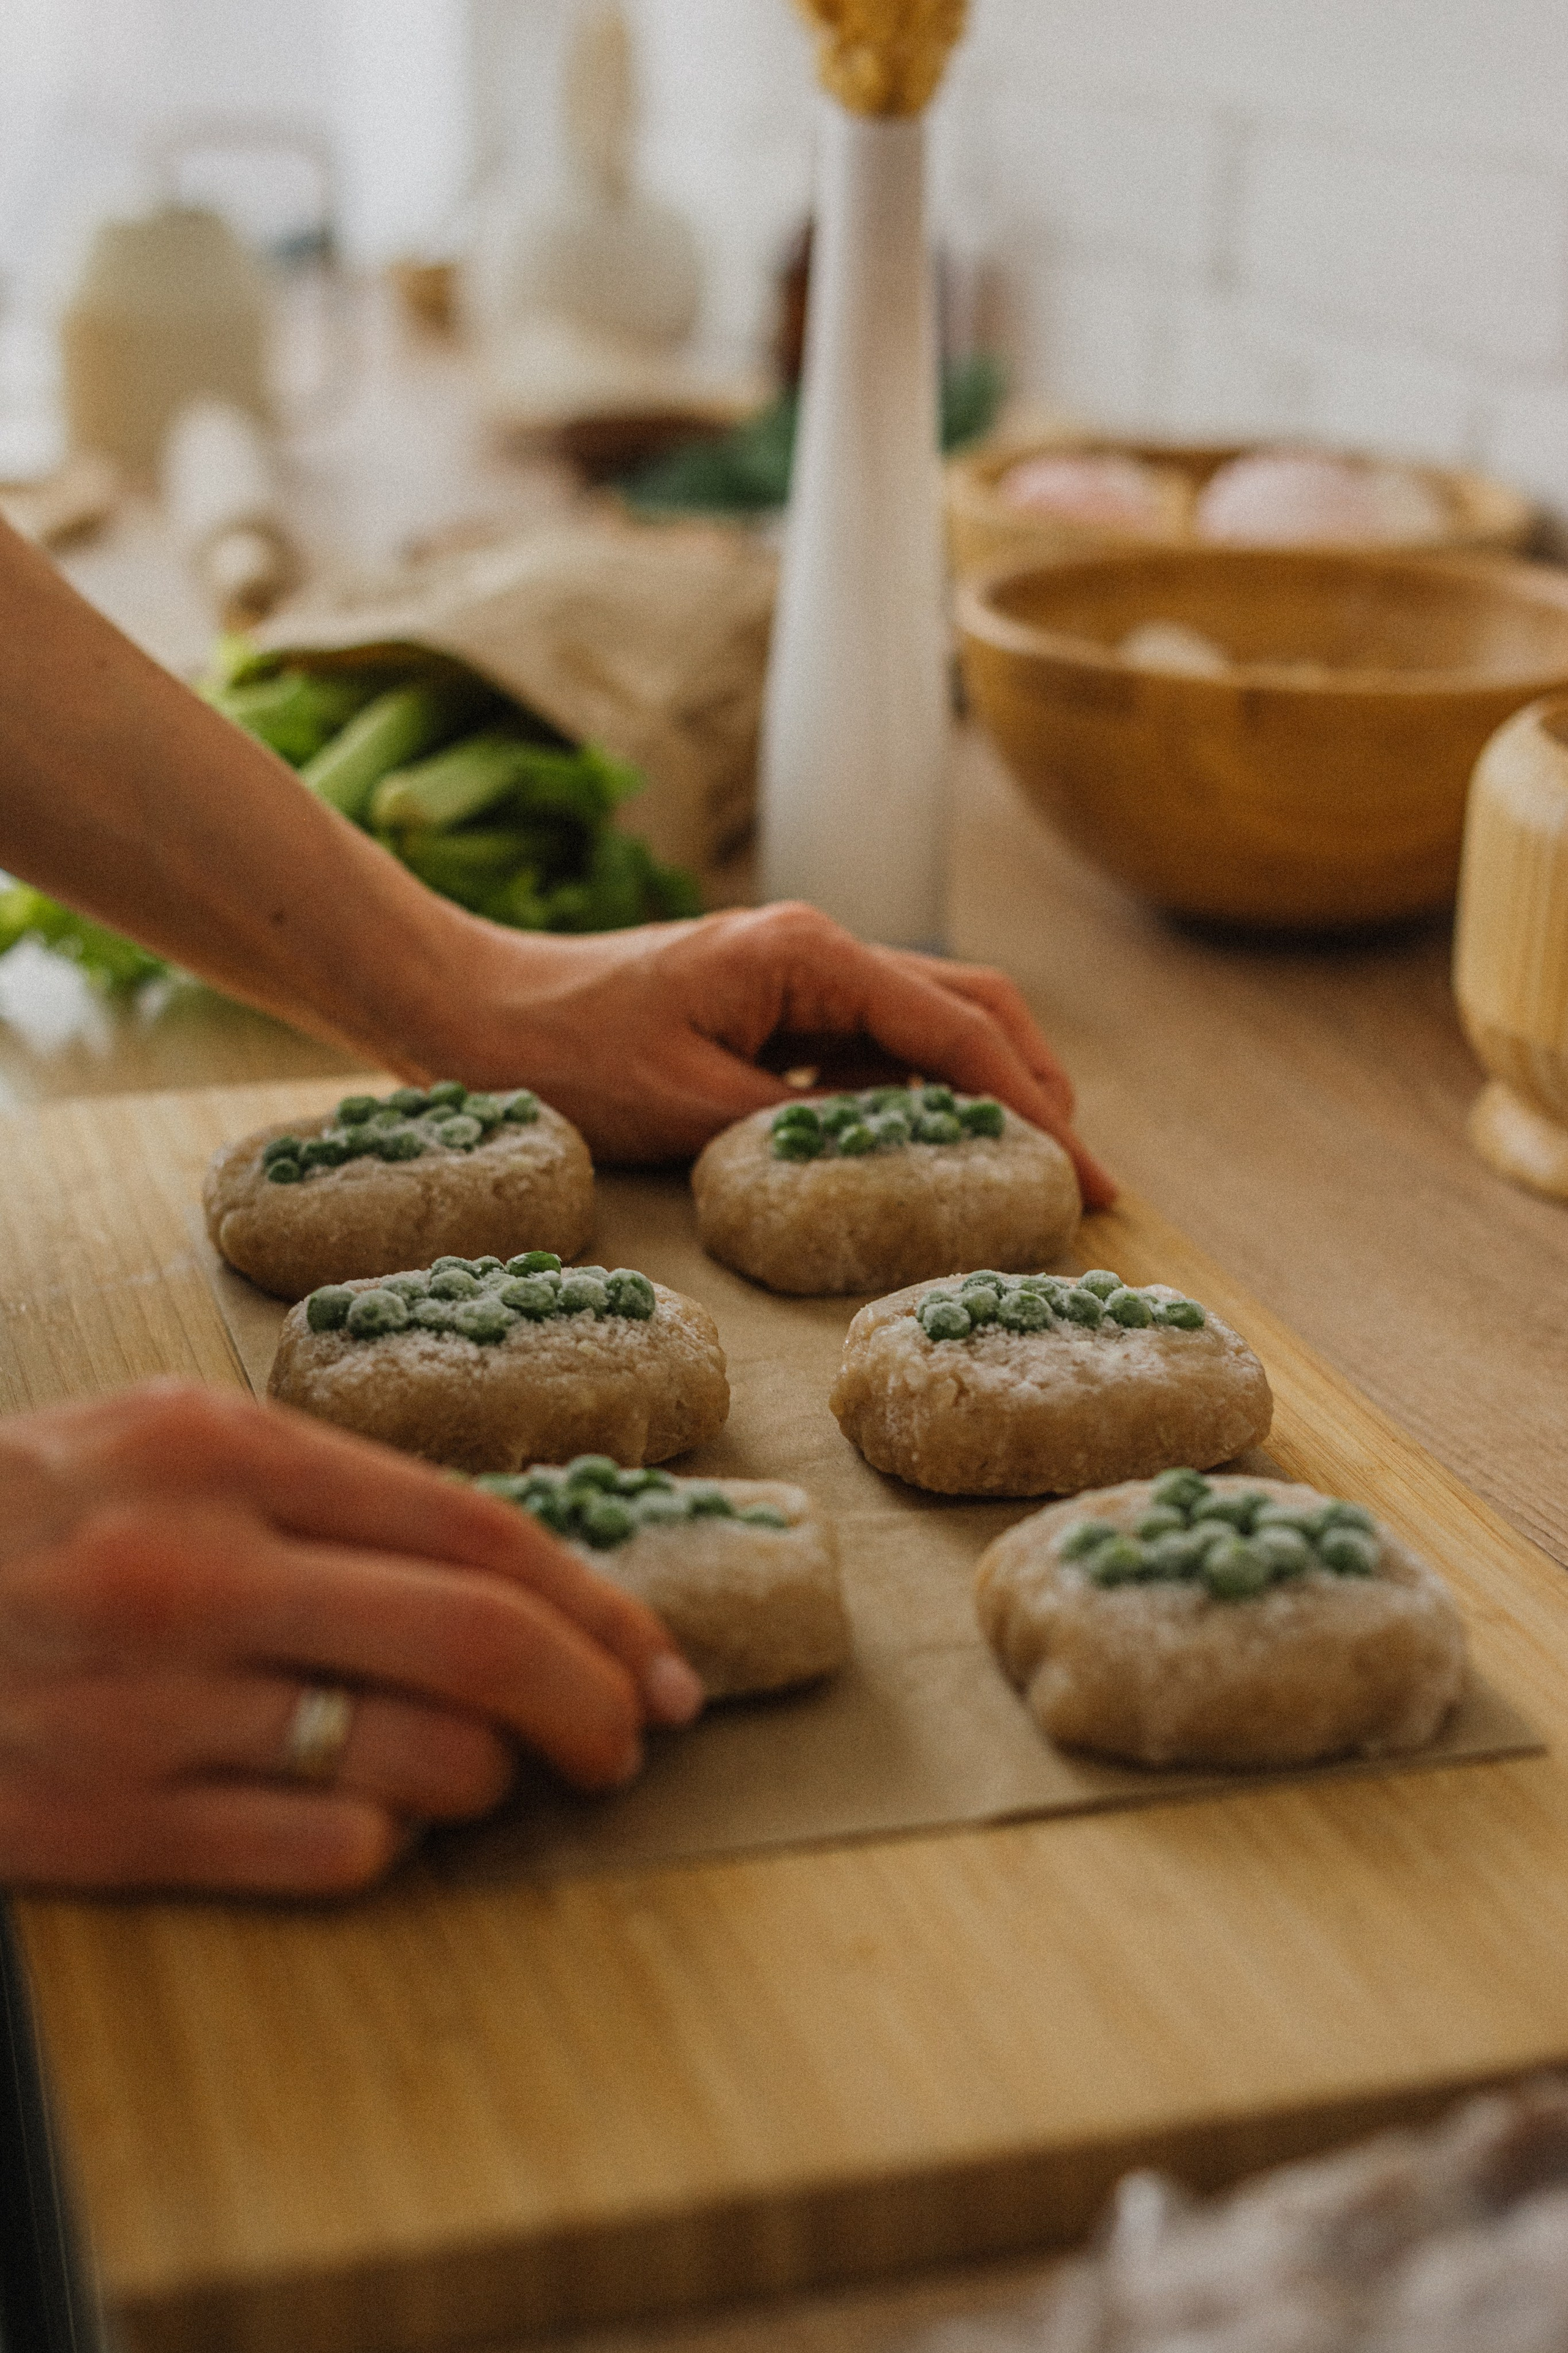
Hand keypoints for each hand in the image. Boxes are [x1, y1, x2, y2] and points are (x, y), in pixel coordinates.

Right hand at [0, 1383, 703, 1894]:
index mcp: (218, 1452)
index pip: (474, 1528)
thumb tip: (501, 1570)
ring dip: (491, 1781)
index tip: (657, 1655)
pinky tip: (374, 1822)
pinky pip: (327, 1855)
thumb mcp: (152, 1444)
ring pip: (420, 1761)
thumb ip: (318, 1493)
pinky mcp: (107, 1824)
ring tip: (485, 1775)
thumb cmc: (18, 1520)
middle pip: (478, 1641)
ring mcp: (151, 1704)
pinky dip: (389, 1845)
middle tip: (634, 1738)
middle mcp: (195, 1570)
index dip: (595, 1601)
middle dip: (593, 1700)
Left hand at [427, 901, 1115, 1203]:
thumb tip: (904, 1163)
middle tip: (1081, 1179)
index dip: (1033, 1107)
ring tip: (1033, 1173)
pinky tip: (943, 1155)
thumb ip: (806, 1131)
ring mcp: (799, 977)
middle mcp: (820, 951)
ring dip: (989, 1092)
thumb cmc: (566, 1052)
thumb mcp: (692, 1107)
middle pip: (973, 1006)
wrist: (473, 1010)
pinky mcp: (775, 1011)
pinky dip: (924, 1098)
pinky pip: (876, 1051)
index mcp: (810, 956)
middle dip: (1037, 1087)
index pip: (960, 1031)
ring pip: (932, 1026)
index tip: (1083, 1176)